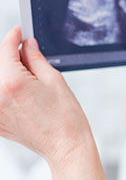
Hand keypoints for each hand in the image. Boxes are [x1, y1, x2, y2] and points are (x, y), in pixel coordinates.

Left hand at [0, 26, 92, 168]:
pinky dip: (6, 91)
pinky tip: (22, 93)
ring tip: (27, 76)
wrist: (65, 146)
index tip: (19, 32)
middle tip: (27, 54)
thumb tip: (26, 45)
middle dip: (10, 56)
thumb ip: (36, 59)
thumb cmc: (66, 117)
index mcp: (12, 83)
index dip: (13, 37)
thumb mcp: (55, 80)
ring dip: (8, 74)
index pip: (5, 50)